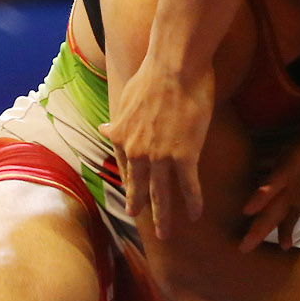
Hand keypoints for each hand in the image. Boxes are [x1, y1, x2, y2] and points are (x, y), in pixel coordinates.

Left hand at [104, 58, 213, 239]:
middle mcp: (137, 153)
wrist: (174, 67)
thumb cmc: (151, 75)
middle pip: (140, 188)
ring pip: (162, 194)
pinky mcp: (185, 156)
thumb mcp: (125, 98)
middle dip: (140, 208)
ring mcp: (160, 157)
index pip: (125, 168)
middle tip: (142, 224)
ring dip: (164, 217)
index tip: (132, 197)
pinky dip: (192, 202)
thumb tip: (104, 127)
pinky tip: (195, 215)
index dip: (129, 184)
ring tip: (165, 234)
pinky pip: (189, 186)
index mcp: (122, 137)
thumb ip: (118, 119)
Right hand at [240, 103, 299, 251]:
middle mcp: (289, 177)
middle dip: (257, 223)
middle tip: (241, 246)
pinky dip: (288, 230)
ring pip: (276, 212)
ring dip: (264, 229)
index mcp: (293, 160)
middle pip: (271, 203)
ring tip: (247, 247)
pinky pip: (293, 216)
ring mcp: (295, 189)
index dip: (263, 194)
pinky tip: (284, 247)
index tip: (248, 210)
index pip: (275, 179)